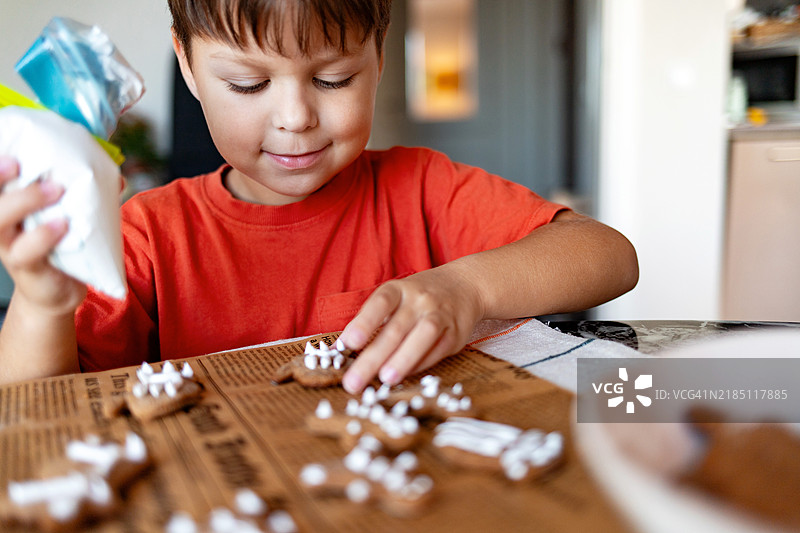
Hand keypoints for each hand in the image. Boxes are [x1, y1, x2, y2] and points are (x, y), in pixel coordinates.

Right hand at [0, 156, 85, 314]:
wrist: (59, 290)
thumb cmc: (61, 245)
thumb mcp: (68, 215)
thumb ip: (83, 195)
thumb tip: (115, 176)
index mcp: (8, 205)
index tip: (11, 153)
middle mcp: (2, 223)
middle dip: (0, 176)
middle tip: (22, 164)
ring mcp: (9, 245)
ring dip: (24, 200)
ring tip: (57, 191)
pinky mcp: (26, 266)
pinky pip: (26, 251)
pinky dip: (43, 235)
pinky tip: (63, 225)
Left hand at [339, 265, 483, 393]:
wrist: (464, 285)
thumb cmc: (418, 297)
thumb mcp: (396, 296)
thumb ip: (375, 319)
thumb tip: (346, 350)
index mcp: (399, 290)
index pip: (380, 303)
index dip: (364, 323)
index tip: (348, 343)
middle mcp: (420, 300)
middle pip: (395, 329)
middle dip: (373, 358)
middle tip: (353, 382)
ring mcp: (440, 315)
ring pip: (423, 336)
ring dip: (403, 359)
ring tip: (385, 379)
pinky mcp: (456, 332)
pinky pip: (438, 350)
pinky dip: (421, 364)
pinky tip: (405, 376)